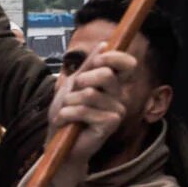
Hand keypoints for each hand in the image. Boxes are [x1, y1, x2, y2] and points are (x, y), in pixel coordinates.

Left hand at [48, 46, 130, 163]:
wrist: (60, 142)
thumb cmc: (68, 114)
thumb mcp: (74, 84)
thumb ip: (88, 65)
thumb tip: (104, 44)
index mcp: (113, 84)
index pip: (127, 64)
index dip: (114, 57)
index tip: (96, 61)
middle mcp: (119, 96)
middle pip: (105, 75)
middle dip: (81, 81)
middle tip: (71, 94)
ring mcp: (116, 111)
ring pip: (89, 94)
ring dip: (69, 102)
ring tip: (66, 111)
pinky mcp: (109, 125)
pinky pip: (84, 110)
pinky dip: (67, 114)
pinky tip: (65, 121)